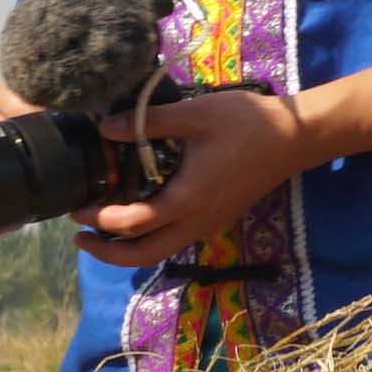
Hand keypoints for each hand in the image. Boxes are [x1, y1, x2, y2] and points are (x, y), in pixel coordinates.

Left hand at [76, 87, 309, 263]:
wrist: (294, 138)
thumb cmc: (247, 123)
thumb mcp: (194, 114)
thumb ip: (146, 122)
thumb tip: (104, 128)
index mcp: (187, 199)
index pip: (133, 224)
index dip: (100, 220)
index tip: (77, 208)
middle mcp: (196, 222)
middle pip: (144, 256)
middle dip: (108, 253)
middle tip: (79, 238)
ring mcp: (208, 224)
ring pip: (160, 252)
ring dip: (128, 249)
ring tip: (102, 231)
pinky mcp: (217, 219)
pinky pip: (175, 239)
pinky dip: (150, 236)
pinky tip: (137, 214)